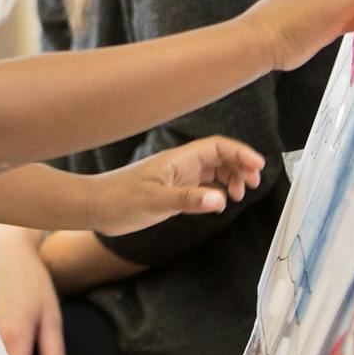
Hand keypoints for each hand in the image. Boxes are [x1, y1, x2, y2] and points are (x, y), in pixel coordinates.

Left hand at [89, 136, 265, 236]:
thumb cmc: (119, 200)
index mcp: (178, 160)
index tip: (258, 166)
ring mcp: (177, 177)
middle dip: (240, 166)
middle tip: (252, 184)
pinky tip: (218, 201)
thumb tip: (220, 198)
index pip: (217, 147)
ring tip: (238, 194)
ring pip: (213, 170)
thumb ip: (189, 200)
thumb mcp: (155, 202)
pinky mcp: (172, 190)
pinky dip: (216, 190)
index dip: (240, 153)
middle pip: (220, 156)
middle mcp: (180, 165)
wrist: (95, 207)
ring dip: (230, 178)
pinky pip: (202, 184)